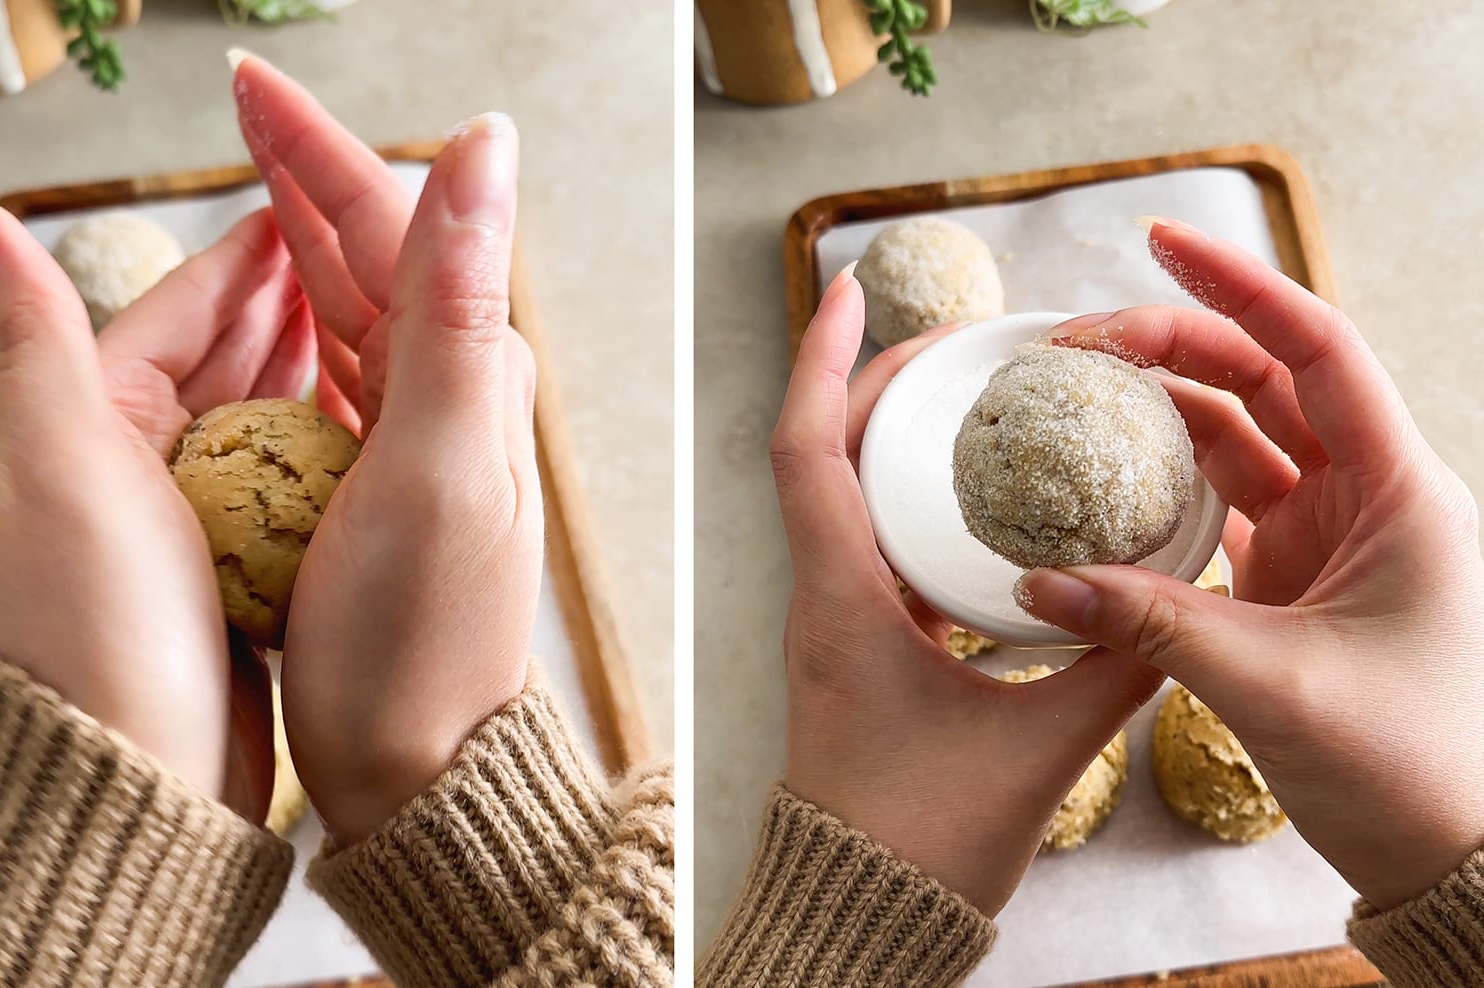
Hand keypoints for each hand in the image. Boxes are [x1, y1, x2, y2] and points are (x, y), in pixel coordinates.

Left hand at [0, 194, 315, 820]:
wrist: (137, 783)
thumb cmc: (98, 626)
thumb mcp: (65, 460)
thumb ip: (36, 333)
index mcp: (75, 434)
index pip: (164, 319)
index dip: (233, 265)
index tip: (294, 215)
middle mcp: (118, 479)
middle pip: (209, 368)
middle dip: (273, 311)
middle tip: (345, 262)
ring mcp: (174, 537)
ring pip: (249, 430)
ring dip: (298, 377)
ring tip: (359, 334)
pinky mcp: (224, 589)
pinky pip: (277, 498)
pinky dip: (315, 459)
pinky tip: (358, 439)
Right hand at [231, 56, 543, 842]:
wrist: (421, 769)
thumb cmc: (422, 641)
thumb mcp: (440, 462)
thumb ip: (459, 303)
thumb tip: (488, 146)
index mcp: (469, 369)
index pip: (392, 222)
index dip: (316, 147)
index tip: (248, 87)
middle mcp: (455, 392)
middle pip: (372, 251)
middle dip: (303, 172)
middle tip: (238, 107)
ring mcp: (416, 438)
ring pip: (350, 305)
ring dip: (299, 236)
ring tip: (246, 179)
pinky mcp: (378, 485)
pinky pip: (333, 373)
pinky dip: (295, 322)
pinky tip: (270, 307)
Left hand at [769, 268, 1164, 914]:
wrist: (861, 916)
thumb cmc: (920, 840)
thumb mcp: (1037, 751)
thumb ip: (1114, 671)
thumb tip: (1181, 602)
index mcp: (839, 602)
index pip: (805, 449)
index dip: (825, 359)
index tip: (852, 287)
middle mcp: (823, 598)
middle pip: (830, 453)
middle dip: (888, 383)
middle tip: (966, 339)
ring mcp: (836, 623)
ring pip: (852, 498)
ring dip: (903, 439)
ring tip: (979, 400)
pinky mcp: (861, 650)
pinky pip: (879, 548)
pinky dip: (924, 505)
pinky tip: (987, 506)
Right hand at [1020, 217, 1483, 910]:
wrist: (1452, 856)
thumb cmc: (1414, 765)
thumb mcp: (1275, 684)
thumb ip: (1150, 625)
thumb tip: (1035, 583)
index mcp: (1400, 492)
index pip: (1317, 349)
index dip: (1239, 286)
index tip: (1160, 243)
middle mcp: (1368, 500)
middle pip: (1264, 383)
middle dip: (1175, 344)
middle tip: (1080, 337)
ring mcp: (1328, 543)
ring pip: (1237, 442)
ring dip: (1162, 413)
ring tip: (1077, 394)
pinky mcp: (1293, 587)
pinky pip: (1221, 511)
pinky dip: (1162, 491)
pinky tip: (1104, 480)